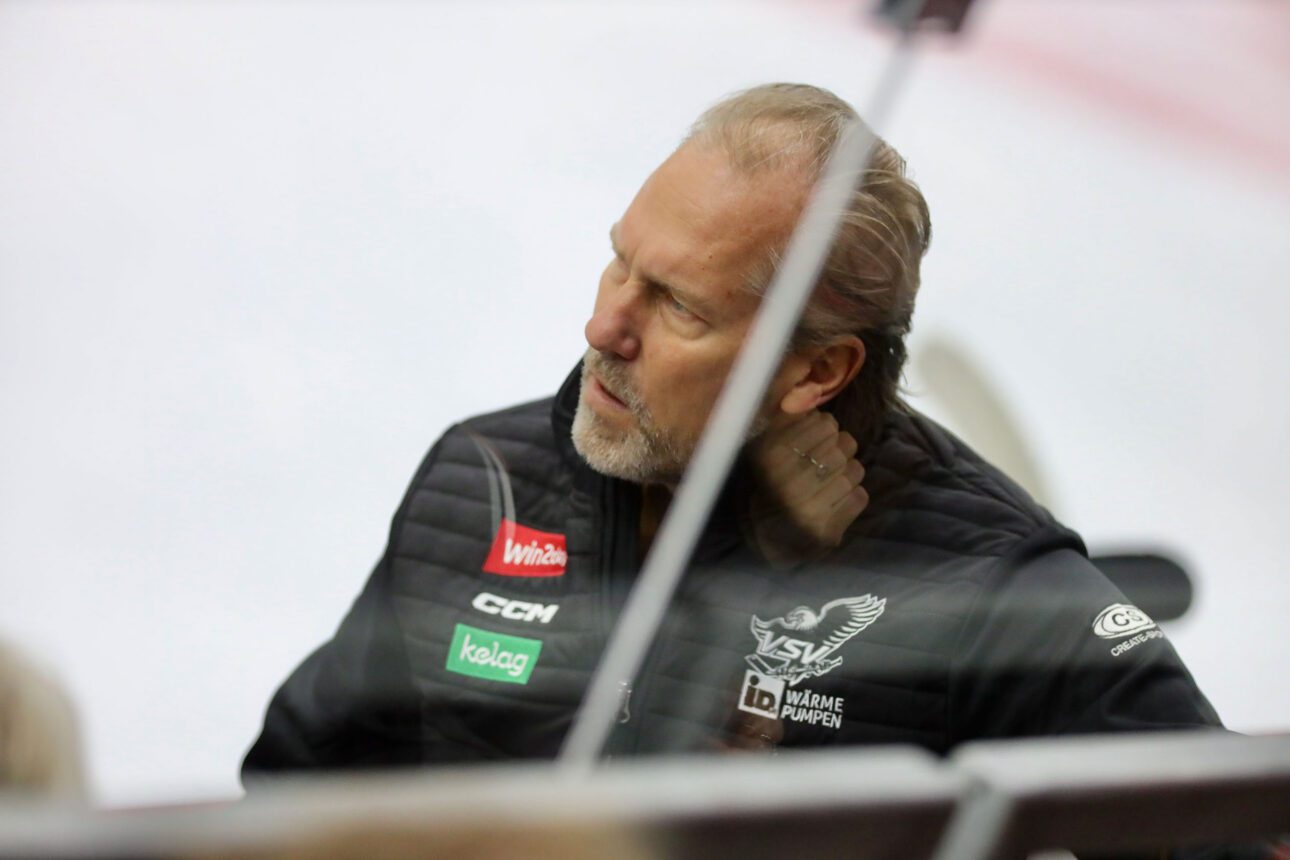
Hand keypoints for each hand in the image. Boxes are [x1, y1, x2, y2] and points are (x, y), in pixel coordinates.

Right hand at [745, 410, 868, 567]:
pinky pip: (860, 497)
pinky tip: (836, 500)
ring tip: (831, 480)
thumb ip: (786, 415)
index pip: (824, 423)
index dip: (827, 427)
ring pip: (854, 470)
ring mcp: (808, 511)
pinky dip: (854, 496)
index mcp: (770, 458)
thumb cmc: (770, 484)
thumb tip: (811, 386)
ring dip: (849, 472)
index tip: (818, 437)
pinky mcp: (827, 532)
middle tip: (827, 460)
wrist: (768, 538)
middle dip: (840, 449)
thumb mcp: (767, 446)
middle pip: (843, 445)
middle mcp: (787, 484)